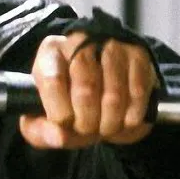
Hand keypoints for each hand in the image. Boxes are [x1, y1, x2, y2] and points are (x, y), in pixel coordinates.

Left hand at [19, 32, 158, 148]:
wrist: (101, 83)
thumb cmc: (68, 101)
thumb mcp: (44, 116)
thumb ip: (41, 130)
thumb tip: (59, 137)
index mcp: (51, 51)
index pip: (53, 81)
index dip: (60, 113)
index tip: (65, 126)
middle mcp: (81, 41)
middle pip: (86, 90)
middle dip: (87, 123)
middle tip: (87, 131)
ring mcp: (112, 46)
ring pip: (114, 95)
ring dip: (110, 124)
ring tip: (105, 128)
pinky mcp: (137, 56)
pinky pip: (138, 94)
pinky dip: (131, 118)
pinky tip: (123, 121)